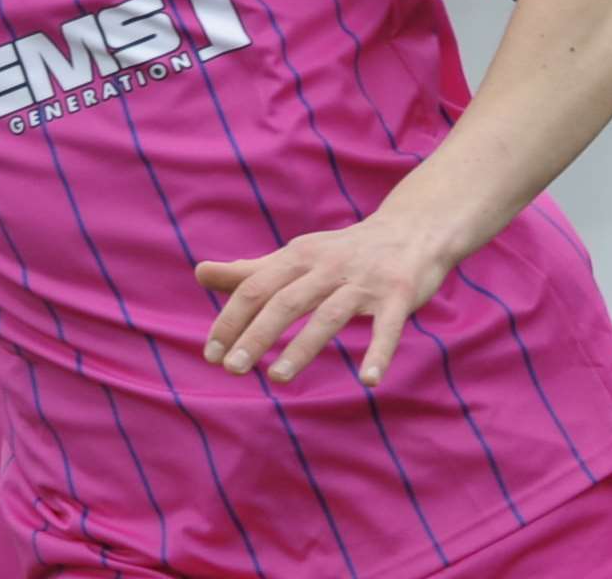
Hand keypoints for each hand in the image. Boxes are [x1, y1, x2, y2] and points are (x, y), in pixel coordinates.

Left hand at [195, 216, 450, 386]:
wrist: (413, 230)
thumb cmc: (342, 253)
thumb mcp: (295, 257)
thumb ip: (249, 270)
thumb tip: (198, 272)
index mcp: (298, 256)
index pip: (255, 288)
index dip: (231, 320)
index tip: (210, 354)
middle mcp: (327, 266)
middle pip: (285, 301)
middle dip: (255, 335)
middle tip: (230, 369)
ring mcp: (364, 282)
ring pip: (328, 316)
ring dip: (302, 348)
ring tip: (277, 378)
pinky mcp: (399, 295)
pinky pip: (388, 328)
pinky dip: (379, 353)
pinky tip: (368, 381)